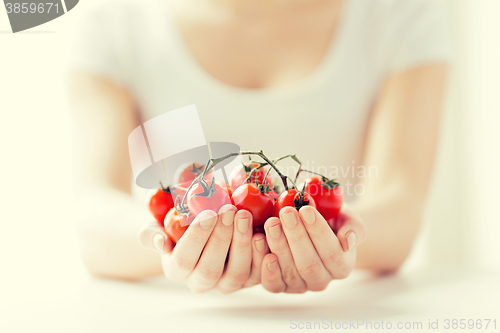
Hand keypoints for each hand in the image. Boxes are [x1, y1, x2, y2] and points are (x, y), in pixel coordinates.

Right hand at [138, 205, 269, 292]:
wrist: (196, 230)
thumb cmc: (175, 225)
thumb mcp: (156, 226)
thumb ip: (151, 235)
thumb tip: (161, 242)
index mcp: (176, 269)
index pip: (184, 258)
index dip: (197, 237)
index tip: (208, 213)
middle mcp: (200, 282)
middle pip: (210, 269)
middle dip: (222, 238)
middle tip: (229, 209)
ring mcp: (225, 283)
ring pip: (236, 274)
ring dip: (242, 244)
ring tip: (245, 216)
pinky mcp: (247, 279)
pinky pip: (257, 274)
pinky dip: (261, 255)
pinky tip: (262, 232)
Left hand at [260, 204, 365, 292]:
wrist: (313, 228)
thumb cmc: (331, 220)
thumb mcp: (347, 218)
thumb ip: (353, 228)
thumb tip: (348, 240)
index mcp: (342, 266)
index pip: (332, 252)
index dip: (318, 232)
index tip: (306, 209)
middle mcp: (322, 280)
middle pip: (309, 263)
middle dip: (296, 236)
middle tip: (285, 212)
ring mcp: (300, 286)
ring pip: (290, 272)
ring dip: (279, 245)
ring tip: (271, 222)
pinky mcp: (280, 286)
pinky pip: (273, 284)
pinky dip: (266, 268)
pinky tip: (261, 246)